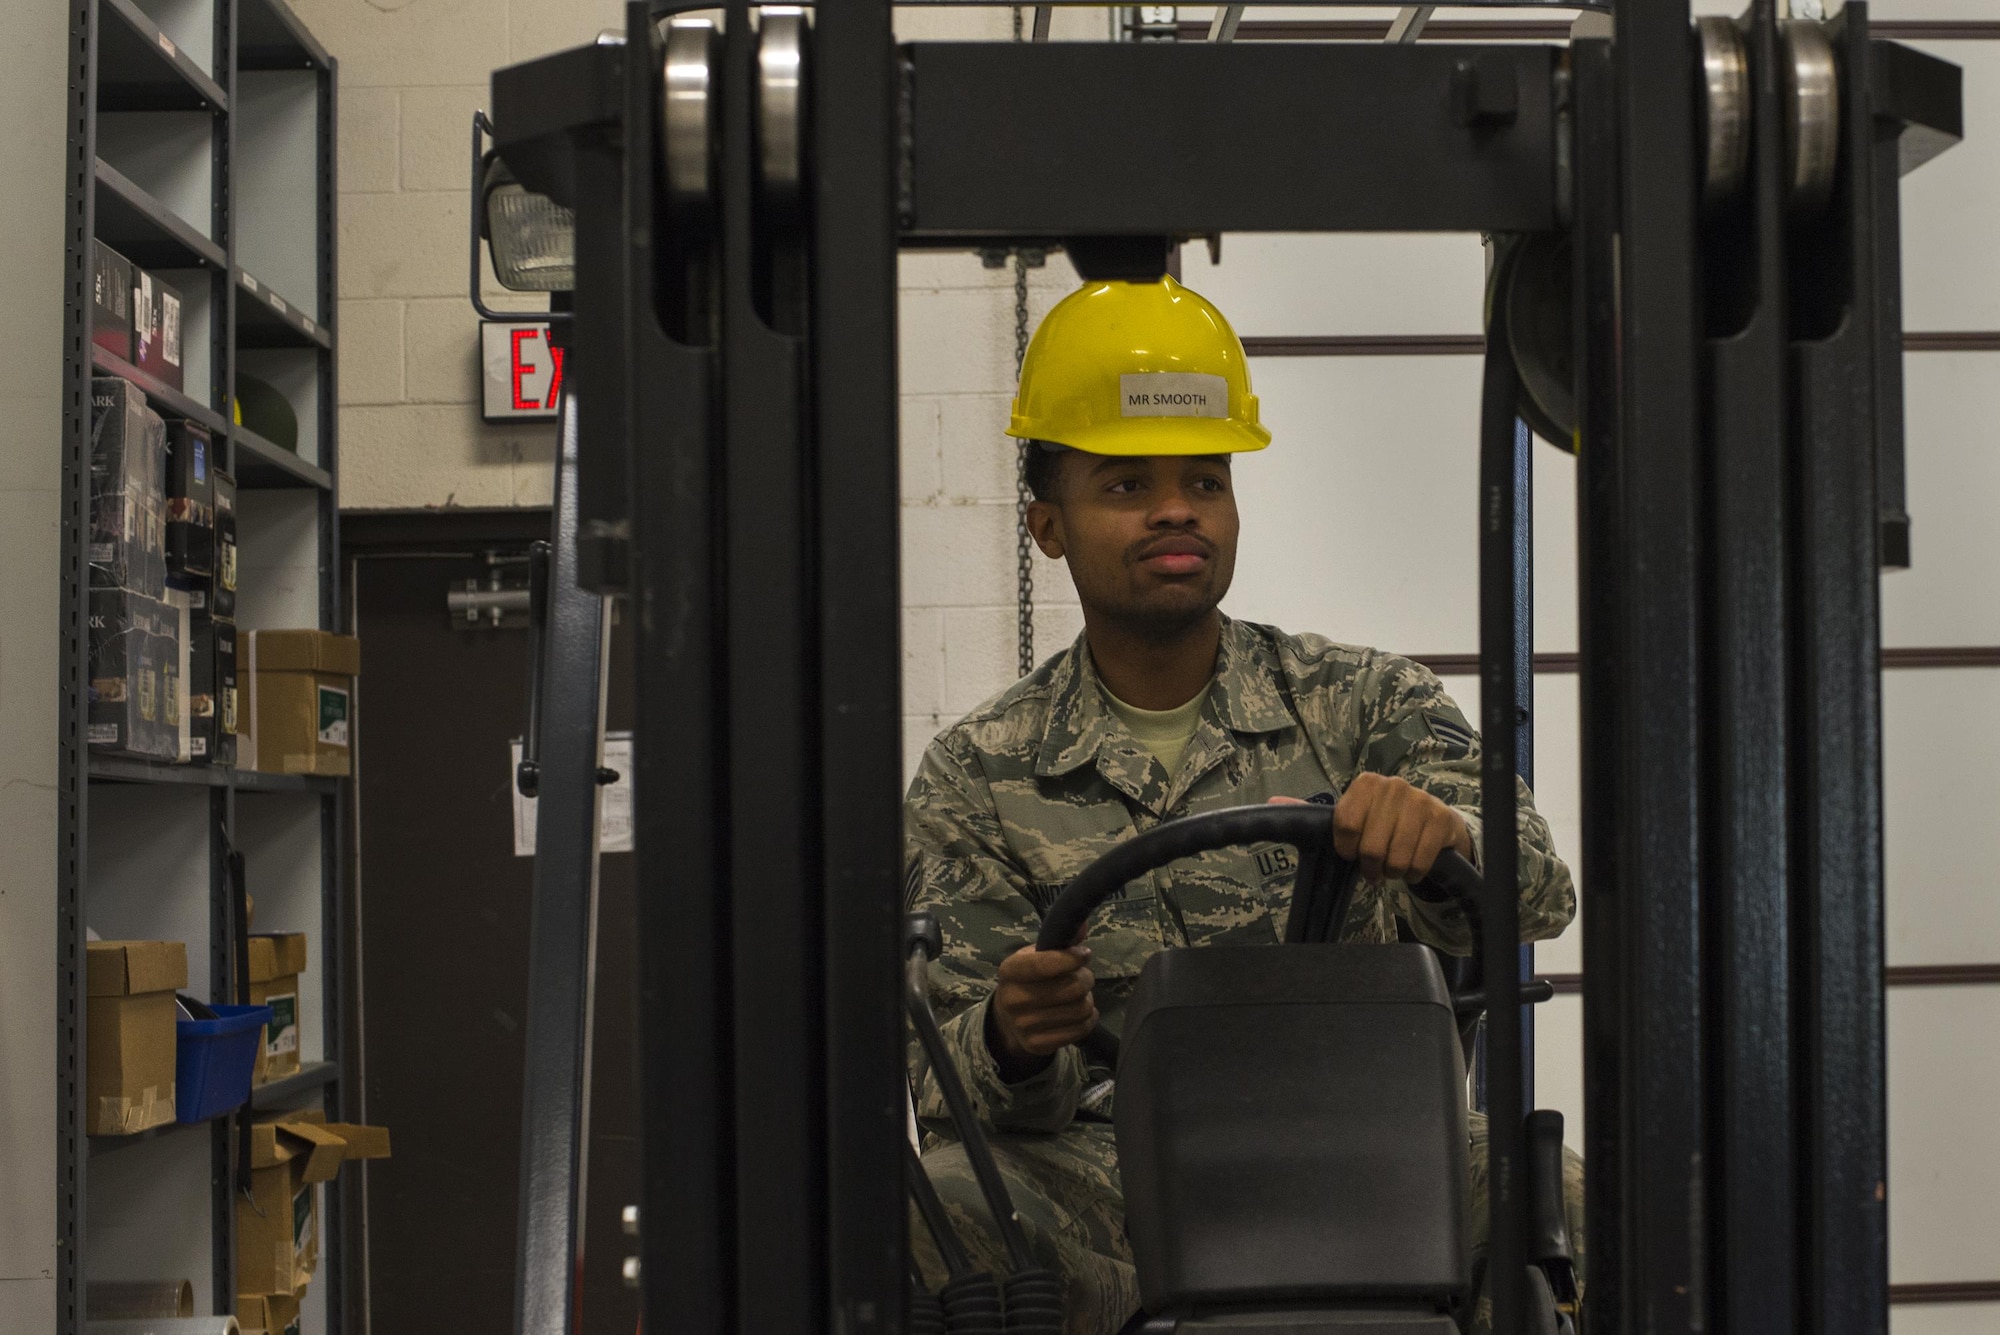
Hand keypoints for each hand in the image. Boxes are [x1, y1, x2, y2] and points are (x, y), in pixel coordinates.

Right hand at [985, 939, 1097, 1077]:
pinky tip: (1079, 1013)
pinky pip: (1081, 1030)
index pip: (1044, 965)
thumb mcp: (1037, 954)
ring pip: (1080, 1009)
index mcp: (1009, 971)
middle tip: (1083, 976)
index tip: (1083, 955)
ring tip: (1079, 996)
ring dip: (1087, 999)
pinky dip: (1088, 1019)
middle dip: (1086, 978)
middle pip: (1071, 987)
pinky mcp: (1038, 1045)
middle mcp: (1013, 1000)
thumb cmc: (1029, 979)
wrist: (1009, 1019)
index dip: (1071, 959)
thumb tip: (1082, 924)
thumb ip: (1061, 939)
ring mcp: (1024, 1026)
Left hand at [1329, 773, 1472, 882]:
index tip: (1351, 854)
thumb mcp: (1357, 816)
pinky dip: (1413, 874)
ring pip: (1395, 859)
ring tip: (1394, 868)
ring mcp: (1420, 800)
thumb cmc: (1387, 822)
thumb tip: (1277, 802)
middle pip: (1370, 847)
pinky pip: (1419, 863)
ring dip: (1393, 873)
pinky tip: (1413, 866)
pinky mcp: (1441, 819)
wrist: (1436, 821)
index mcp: (1367, 784)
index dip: (1346, 848)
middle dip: (1371, 867)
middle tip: (1375, 871)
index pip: (1345, 823)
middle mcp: (1393, 786)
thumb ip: (1322, 814)